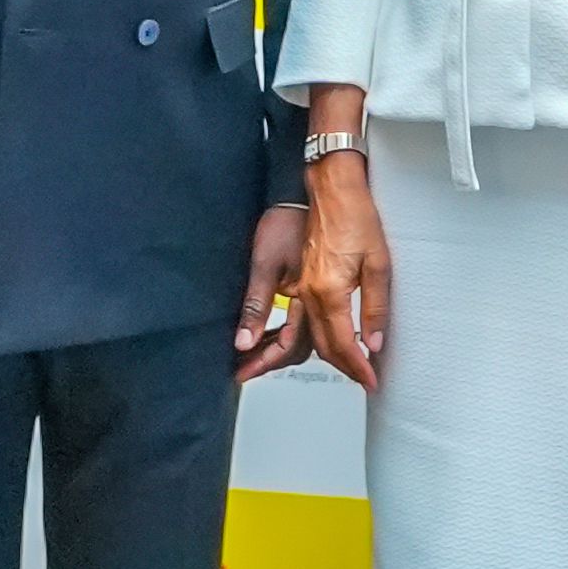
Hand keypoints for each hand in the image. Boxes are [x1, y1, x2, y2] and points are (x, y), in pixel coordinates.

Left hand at [234, 204, 310, 382]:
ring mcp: (323, 294)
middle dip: (271, 362)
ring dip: (280, 350)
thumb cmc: (291, 220)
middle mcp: (320, 301)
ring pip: (307, 337)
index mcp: (310, 297)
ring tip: (253, 355)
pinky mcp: (321, 284)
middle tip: (244, 370)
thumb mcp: (265, 262)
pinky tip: (276, 332)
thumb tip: (244, 341)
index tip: (244, 375)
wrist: (320, 193)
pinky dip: (289, 332)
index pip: (289, 345)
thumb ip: (258, 305)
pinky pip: (308, 320)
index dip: (266, 364)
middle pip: (300, 348)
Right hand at [294, 153, 390, 392]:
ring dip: (331, 355)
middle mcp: (310, 293)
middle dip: (345, 367)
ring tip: (352, 366)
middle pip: (323, 346)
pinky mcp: (301, 280)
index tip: (371, 380)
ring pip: (312, 336)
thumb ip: (376, 306)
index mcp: (329, 291)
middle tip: (364, 378)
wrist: (332, 188)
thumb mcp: (379, 262)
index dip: (358, 367)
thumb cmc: (356, 215)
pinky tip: (335, 337)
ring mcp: (302, 287)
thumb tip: (375, 341)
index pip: (342, 344)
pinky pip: (307, 319)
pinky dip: (321, 336)